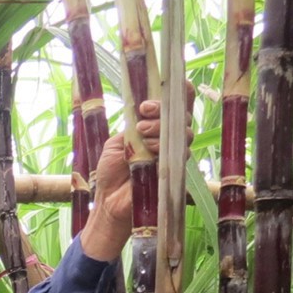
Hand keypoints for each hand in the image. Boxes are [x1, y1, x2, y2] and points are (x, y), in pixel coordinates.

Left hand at [79, 81, 196, 261]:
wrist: (109, 201)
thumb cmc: (111, 172)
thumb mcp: (115, 144)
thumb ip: (131, 129)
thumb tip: (143, 116)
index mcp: (154, 127)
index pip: (173, 105)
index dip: (175, 92)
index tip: (159, 91)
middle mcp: (168, 138)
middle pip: (180, 114)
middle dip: (162, 108)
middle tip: (144, 111)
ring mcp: (173, 153)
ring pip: (183, 131)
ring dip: (161, 127)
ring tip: (142, 132)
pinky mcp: (175, 169)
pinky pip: (180, 152)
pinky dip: (164, 145)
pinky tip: (150, 148)